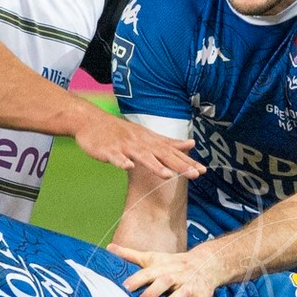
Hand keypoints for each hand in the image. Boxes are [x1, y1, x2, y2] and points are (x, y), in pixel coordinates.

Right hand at [73, 107, 204, 180]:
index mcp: (151, 141)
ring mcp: (125, 146)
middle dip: (179, 165)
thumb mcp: (148, 136)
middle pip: (163, 155)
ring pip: (142, 156)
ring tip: (168, 175)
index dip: (188, 162)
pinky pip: (116, 157)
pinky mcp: (109, 150)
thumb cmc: (122, 132)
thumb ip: (169, 142)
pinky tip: (128, 166)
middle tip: (195, 174)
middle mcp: (141, 143)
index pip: (173, 153)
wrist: (92, 122)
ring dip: (154, 165)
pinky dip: (122, 161)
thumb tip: (191, 144)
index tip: (203, 171)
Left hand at [109, 244, 224, 296]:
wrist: (207, 263)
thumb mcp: (153, 257)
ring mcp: (188, 288)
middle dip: (154, 290)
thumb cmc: (174, 263)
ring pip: (180, 295)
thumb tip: (108, 247)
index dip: (137, 279)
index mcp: (162, 268)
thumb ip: (130, 255)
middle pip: (165, 281)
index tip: (125, 287)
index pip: (148, 273)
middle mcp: (175, 277)